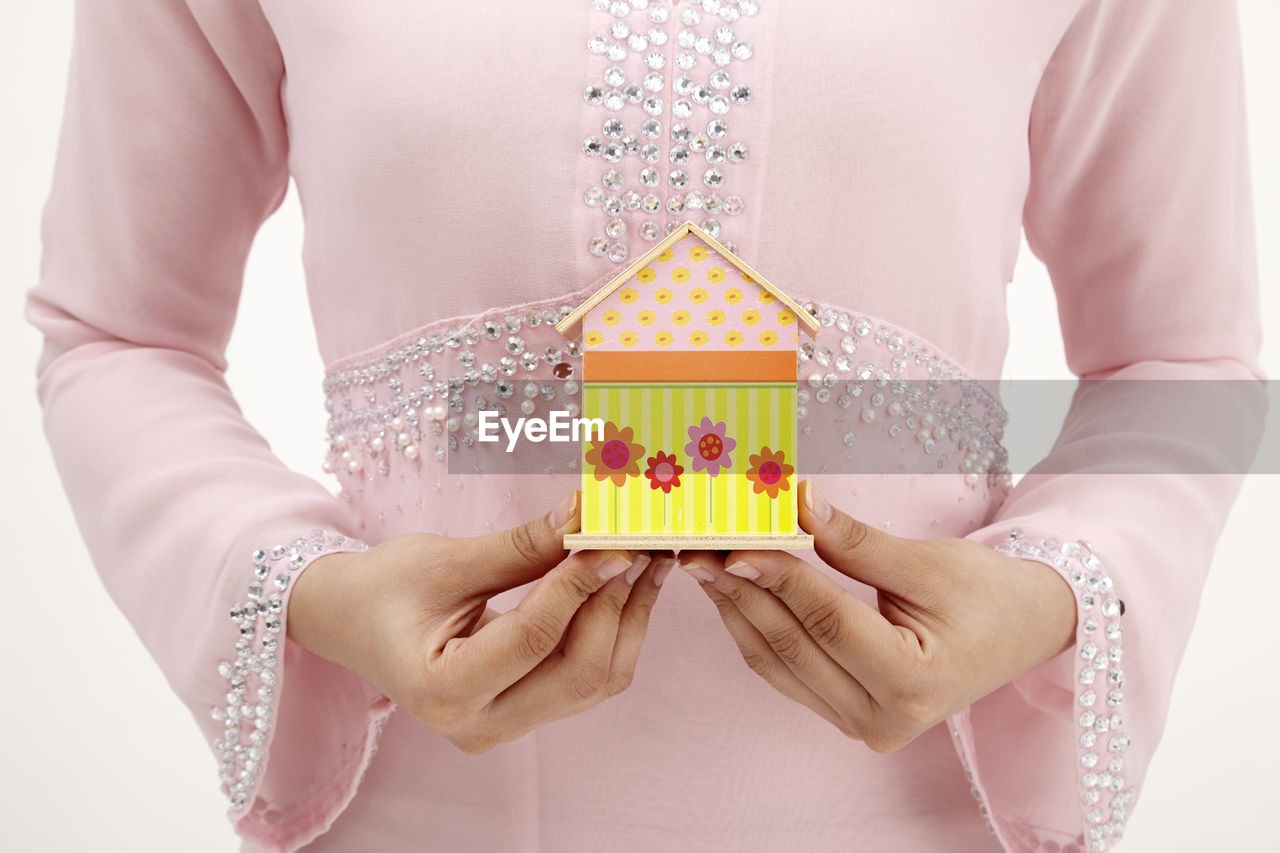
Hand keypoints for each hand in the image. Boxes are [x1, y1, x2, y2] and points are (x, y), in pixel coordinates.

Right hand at [288, 492, 674, 753]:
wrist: (352, 620)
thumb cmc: (384, 587)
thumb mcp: (446, 559)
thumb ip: (521, 546)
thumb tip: (585, 516)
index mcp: (442, 691)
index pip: (532, 638)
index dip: (579, 584)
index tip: (611, 538)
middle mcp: (478, 724)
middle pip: (577, 675)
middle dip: (611, 605)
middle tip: (633, 545)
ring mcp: (505, 726)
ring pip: (593, 682)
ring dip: (624, 619)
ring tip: (644, 560)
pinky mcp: (524, 713)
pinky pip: (586, 680)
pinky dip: (612, 632)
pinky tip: (626, 585)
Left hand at [681, 480, 1076, 752]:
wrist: (1025, 631)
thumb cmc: (989, 595)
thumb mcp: (929, 561)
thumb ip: (855, 541)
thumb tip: (796, 504)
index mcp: (913, 684)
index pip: (827, 621)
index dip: (777, 577)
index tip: (734, 542)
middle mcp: (882, 720)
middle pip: (793, 646)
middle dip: (742, 592)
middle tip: (698, 548)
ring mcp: (862, 725)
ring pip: (778, 664)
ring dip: (738, 611)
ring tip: (703, 565)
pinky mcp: (847, 715)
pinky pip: (786, 673)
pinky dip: (757, 630)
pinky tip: (733, 592)